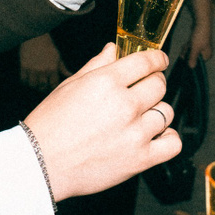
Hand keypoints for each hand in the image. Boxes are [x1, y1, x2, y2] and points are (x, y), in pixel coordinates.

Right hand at [18, 33, 66, 92]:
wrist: (36, 37)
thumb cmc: (49, 47)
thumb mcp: (58, 57)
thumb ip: (63, 68)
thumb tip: (71, 75)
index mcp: (53, 69)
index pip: (53, 85)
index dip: (52, 88)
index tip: (51, 87)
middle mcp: (43, 71)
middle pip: (42, 86)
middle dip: (43, 88)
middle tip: (43, 86)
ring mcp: (32, 69)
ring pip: (32, 85)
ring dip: (34, 85)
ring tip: (35, 83)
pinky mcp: (24, 66)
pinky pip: (23, 79)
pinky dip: (25, 81)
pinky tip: (28, 79)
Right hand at [23, 45, 177, 200]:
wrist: (40, 165)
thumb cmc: (50, 126)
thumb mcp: (69, 87)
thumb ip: (96, 65)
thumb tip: (112, 48)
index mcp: (106, 83)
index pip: (146, 62)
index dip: (157, 59)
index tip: (159, 60)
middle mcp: (124, 105)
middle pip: (159, 85)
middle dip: (154, 84)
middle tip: (144, 90)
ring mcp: (135, 133)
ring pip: (166, 112)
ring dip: (156, 112)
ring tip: (140, 118)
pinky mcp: (141, 159)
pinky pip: (173, 143)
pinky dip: (169, 139)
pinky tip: (155, 136)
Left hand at [184, 0, 212, 66]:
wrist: (201, 22)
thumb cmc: (200, 36)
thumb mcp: (195, 48)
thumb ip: (192, 58)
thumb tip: (191, 68)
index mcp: (207, 56)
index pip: (198, 63)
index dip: (191, 63)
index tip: (185, 63)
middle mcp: (205, 52)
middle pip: (193, 57)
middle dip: (187, 54)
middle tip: (184, 53)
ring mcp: (202, 47)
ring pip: (191, 51)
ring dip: (186, 49)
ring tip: (186, 46)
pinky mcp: (198, 42)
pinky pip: (191, 46)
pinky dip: (187, 46)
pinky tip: (185, 45)